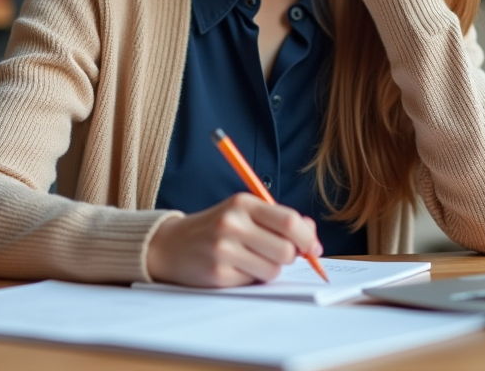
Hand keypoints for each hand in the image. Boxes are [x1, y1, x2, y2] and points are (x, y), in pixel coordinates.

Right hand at [146, 193, 322, 286]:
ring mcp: (223, 249)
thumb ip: (279, 220)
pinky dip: (251, 278)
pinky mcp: (217, 274)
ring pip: (273, 270)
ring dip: (270, 269)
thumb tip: (312, 236)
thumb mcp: (245, 213)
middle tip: (278, 254)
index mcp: (243, 203)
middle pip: (286, 250)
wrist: (171, 244)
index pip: (289, 222)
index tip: (313, 248)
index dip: (308, 238)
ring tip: (251, 259)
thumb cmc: (216, 228)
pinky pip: (253, 282)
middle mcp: (232, 223)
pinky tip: (234, 267)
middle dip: (289, 257)